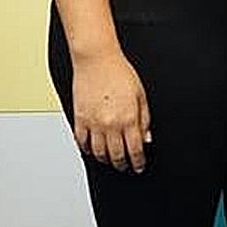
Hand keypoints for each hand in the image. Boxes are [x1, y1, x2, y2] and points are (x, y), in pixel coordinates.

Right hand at [72, 49, 151, 173]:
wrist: (97, 60)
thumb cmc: (119, 73)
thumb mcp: (141, 95)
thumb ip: (145, 119)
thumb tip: (146, 138)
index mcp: (128, 118)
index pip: (134, 150)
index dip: (138, 162)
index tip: (139, 166)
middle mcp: (110, 124)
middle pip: (116, 155)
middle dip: (122, 165)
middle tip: (125, 166)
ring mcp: (93, 123)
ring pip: (98, 153)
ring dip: (105, 159)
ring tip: (111, 160)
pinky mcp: (79, 119)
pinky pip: (81, 142)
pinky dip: (87, 149)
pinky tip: (92, 149)